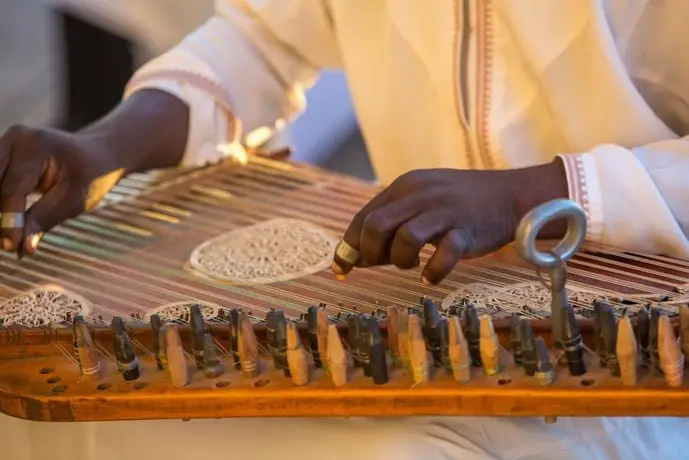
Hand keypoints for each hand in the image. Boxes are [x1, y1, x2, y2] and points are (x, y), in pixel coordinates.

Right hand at [0, 125, 116, 255]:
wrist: (96, 154)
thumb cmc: (90, 176)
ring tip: (7, 237)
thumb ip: (45, 219)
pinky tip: (6, 223)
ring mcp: (5, 142)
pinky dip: (0, 202)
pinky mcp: (1, 152)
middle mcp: (15, 138)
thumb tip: (23, 248)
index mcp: (36, 145)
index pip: (12, 189)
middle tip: (6, 245)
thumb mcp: (75, 199)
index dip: (8, 220)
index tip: (10, 247)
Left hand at [332, 160, 568, 283]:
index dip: (348, 246)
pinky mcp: (466, 231)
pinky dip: (432, 272)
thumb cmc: (457, 206)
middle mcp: (420, 195)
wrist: (508, 196)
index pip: (364, 218)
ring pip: (405, 239)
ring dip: (400, 261)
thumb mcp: (420, 204)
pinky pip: (443, 255)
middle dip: (370, 253)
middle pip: (376, 226)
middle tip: (382, 264)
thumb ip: (390, 225)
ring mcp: (444, 212)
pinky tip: (430, 277)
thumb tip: (354, 258)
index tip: (341, 268)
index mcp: (404, 187)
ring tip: (412, 265)